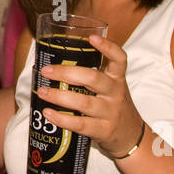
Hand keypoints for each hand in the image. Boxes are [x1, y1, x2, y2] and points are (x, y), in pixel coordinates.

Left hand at [35, 34, 145, 159]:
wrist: (131, 136)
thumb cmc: (114, 106)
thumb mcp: (111, 87)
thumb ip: (91, 76)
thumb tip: (55, 65)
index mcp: (117, 78)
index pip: (119, 59)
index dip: (107, 47)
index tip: (92, 37)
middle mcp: (115, 93)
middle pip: (93, 78)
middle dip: (67, 72)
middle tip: (47, 70)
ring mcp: (110, 112)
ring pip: (84, 102)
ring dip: (59, 96)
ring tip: (42, 92)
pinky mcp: (103, 130)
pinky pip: (80, 124)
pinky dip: (62, 119)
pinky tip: (48, 113)